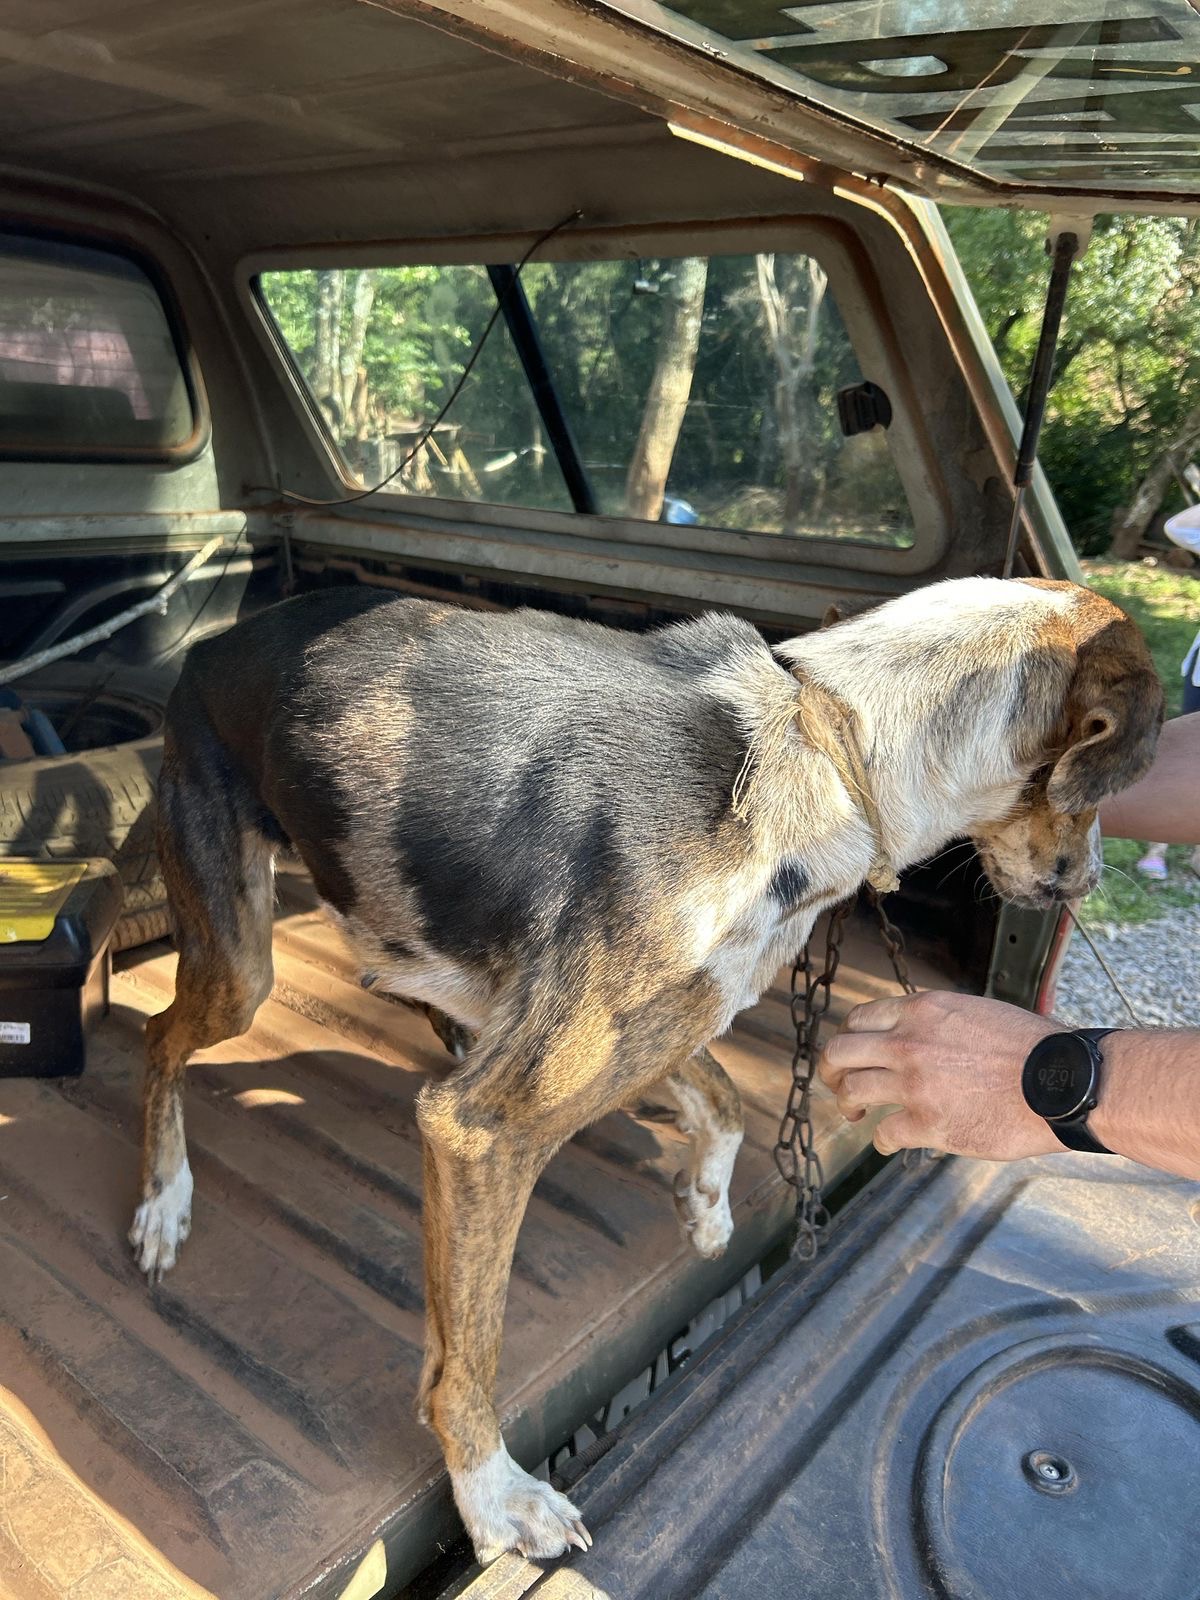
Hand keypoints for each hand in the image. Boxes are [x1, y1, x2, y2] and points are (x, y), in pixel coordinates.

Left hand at [820, 991, 1064, 1160]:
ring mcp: (915, 1085)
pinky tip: (887, 1143)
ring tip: (853, 1111)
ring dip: (847, 1103)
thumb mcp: (974, 1012)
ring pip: (853, 1091)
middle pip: (840, 1052)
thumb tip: (914, 1034)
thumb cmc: (1030, 1047)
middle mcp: (908, 1043)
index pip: (859, 1018)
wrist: (1060, 1082)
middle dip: (829, 1069)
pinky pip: (885, 1134)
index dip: (848, 1036)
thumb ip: (935, 1022)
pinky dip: (881, 1141)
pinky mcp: (928, 1124)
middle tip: (832, 1081)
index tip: (850, 1051)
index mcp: (921, 1011)